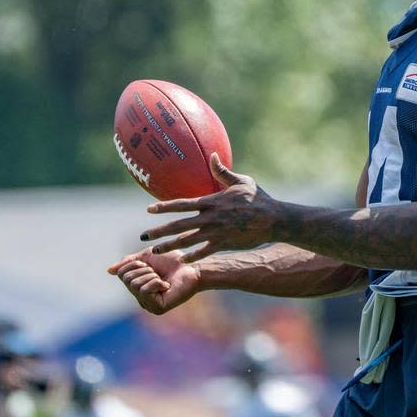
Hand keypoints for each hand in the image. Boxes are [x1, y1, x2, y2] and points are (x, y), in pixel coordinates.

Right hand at [107, 247, 201, 314]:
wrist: (192, 266)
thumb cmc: (173, 261)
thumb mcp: (147, 257)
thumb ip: (128, 263)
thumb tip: (109, 270)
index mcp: (136, 286)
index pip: (121, 273)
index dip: (135, 264)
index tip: (150, 264)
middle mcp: (140, 298)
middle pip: (127, 280)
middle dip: (144, 270)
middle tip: (158, 272)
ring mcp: (148, 305)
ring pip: (135, 285)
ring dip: (151, 276)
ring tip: (163, 279)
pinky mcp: (157, 309)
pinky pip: (145, 291)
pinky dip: (155, 283)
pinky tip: (167, 285)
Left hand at [139, 152, 277, 262]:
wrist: (274, 219)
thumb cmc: (259, 198)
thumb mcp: (242, 181)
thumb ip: (223, 171)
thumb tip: (211, 155)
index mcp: (212, 202)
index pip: (182, 204)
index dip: (164, 207)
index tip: (149, 210)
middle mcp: (210, 218)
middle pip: (179, 225)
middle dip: (159, 231)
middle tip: (143, 236)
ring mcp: (216, 233)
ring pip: (187, 241)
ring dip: (169, 246)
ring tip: (155, 251)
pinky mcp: (224, 244)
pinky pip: (204, 252)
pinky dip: (192, 256)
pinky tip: (182, 261)